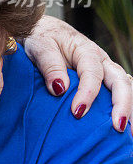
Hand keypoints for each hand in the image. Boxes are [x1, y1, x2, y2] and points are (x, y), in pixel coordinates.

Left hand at [24, 15, 131, 132]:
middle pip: (121, 82)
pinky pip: (118, 94)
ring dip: (129, 110)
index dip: (87, 94)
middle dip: (122, 105)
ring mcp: (105, 71)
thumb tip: (60, 89)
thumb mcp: (40, 46)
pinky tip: (123, 128)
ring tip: (127, 134)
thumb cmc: (41, 37)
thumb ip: (50, 65)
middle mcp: (102, 61)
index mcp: (86, 51)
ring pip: (125, 88)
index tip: (77, 113)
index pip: (93, 74)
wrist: (43, 30)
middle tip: (117, 127)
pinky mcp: (103, 80)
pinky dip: (123, 109)